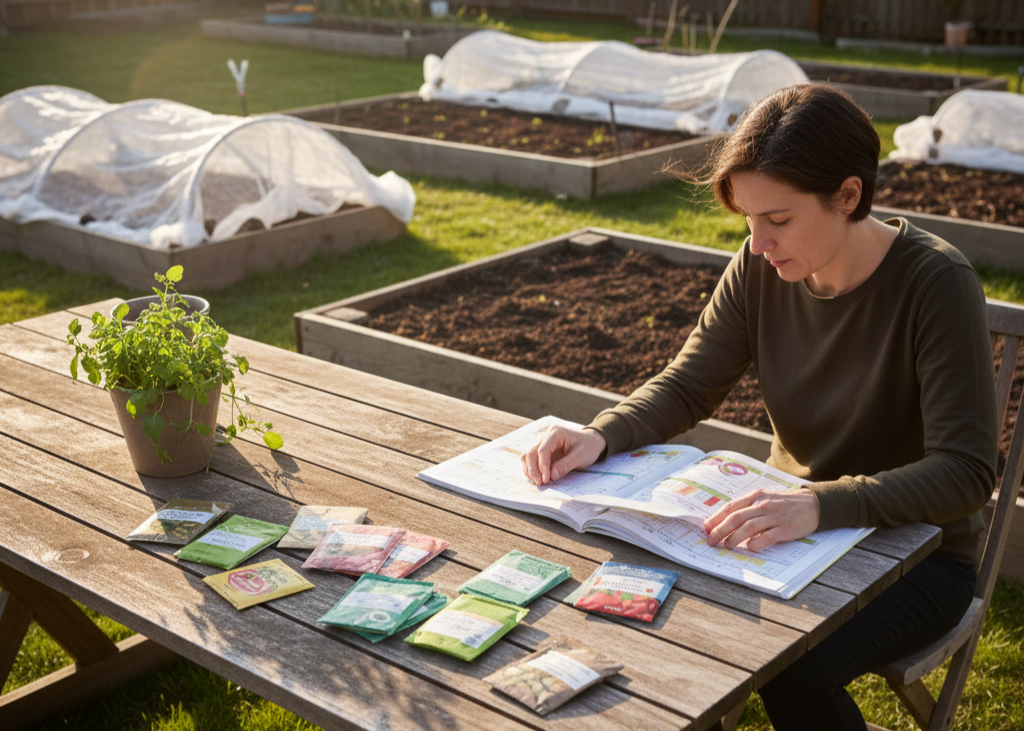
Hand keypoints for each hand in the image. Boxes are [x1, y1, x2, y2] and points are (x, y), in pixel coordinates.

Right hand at [521, 426, 606, 485]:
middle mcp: (546, 436)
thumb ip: (566, 465)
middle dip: (534, 469)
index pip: (543, 449)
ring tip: (537, 481)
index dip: (542, 465)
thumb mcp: (581, 456)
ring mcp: (543, 443)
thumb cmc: (588, 446)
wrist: (592, 442)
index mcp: (556, 433)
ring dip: (530, 469)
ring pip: (529, 455)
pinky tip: (536, 477)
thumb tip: (552, 475)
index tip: (546, 479)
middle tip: (539, 483)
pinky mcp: (543, 451)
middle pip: (532, 452)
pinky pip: (532, 459)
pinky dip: (532, 468)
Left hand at [703, 488, 820, 551]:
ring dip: (734, 538)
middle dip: (720, 530)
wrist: (813, 504)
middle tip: (710, 541)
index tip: (705, 528)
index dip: (716, 518)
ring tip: (726, 546)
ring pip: (749, 527)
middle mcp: (762, 505)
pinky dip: (757, 542)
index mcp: (755, 496)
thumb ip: (747, 508)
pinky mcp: (785, 528)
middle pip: (736, 518)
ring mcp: (774, 516)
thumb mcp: (764, 499)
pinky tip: (749, 548)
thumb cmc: (784, 503)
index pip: (730, 507)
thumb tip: (726, 520)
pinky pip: (768, 536)